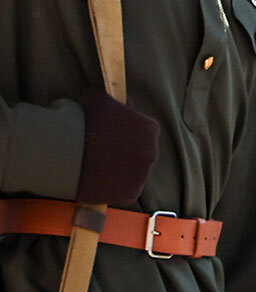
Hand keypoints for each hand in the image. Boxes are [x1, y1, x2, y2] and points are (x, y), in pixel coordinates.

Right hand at [75, 89, 158, 204]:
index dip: (125, 131)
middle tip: (102, 153)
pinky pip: (125, 191)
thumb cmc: (82, 121)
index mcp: (150, 128)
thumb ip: (116, 102)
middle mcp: (152, 152)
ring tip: (98, 168)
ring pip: (133, 172)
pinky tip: (99, 182)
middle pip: (140, 152)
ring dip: (120, 170)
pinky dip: (114, 188)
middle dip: (124, 152)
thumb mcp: (101, 98)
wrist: (66, 152)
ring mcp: (142, 175)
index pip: (142, 130)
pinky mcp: (130, 193)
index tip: (110, 135)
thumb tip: (121, 104)